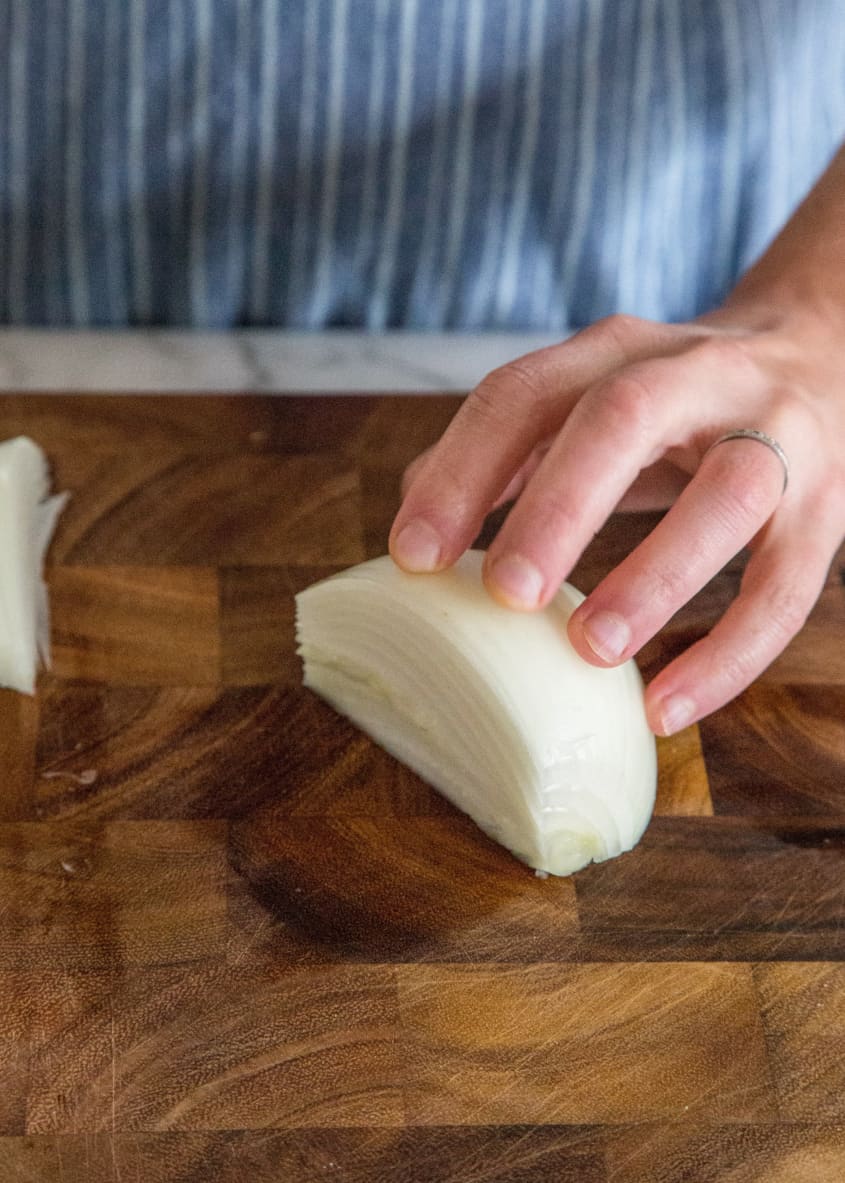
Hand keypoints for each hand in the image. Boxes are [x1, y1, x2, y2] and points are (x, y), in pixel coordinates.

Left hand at [389, 306, 844, 734]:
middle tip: (506, 595)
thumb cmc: (673, 404)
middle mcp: (695, 375)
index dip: (463, 471)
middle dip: (559, 506)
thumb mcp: (587, 402)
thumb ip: (506, 453)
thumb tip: (414, 519)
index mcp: (613, 354)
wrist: (822, 355)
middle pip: (624, 419)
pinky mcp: (827, 506)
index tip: (414, 557)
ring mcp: (774, 435)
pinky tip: (667, 708)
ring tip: (592, 651)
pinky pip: (786, 585)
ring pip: (727, 494)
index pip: (524, 394)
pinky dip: (730, 654)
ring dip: (656, 575)